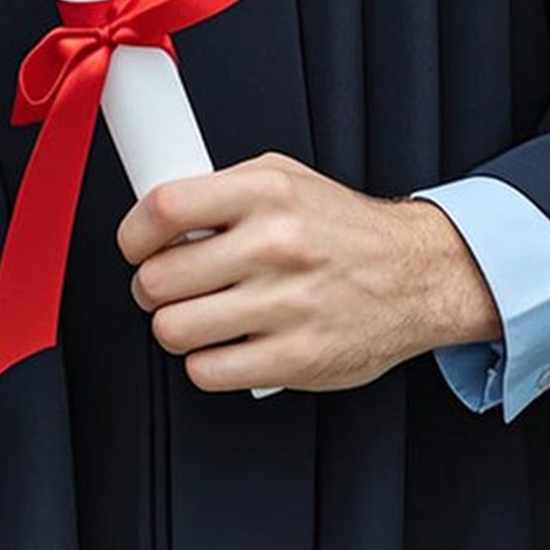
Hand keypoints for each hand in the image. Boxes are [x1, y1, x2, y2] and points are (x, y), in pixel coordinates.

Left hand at [116, 152, 500, 394]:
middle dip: (149, 287)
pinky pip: (208, 372)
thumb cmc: (340, 227)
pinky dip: (204, 362)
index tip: (134, 246)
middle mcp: (276, 245)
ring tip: (191, 316)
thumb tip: (157, 211)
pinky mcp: (298, 358)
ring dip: (172, 327)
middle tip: (164, 286)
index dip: (132, 233)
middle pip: (158, 278)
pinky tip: (221, 345)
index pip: (163, 209)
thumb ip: (221, 188)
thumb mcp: (282, 178)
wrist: (417, 274)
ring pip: (174, 329)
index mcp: (265, 193)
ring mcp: (288, 305)